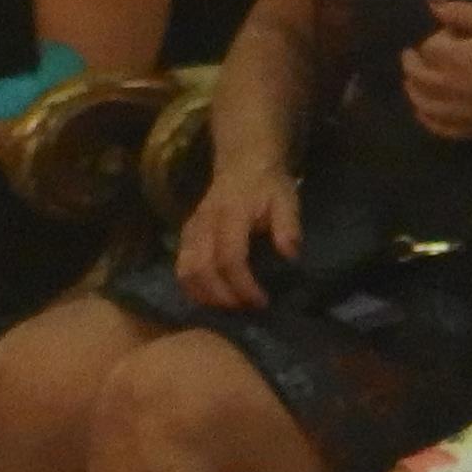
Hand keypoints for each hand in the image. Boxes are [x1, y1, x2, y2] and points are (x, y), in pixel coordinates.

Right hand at [174, 158, 300, 309]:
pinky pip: (181, 267)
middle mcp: (204, 223)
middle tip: (245, 309)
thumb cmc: (267, 184)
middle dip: (221, 296)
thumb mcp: (286, 199)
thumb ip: (288, 226)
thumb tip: (289, 256)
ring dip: (204, 295)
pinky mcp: (186, 235)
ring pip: (185, 270)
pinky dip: (193, 288)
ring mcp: (191, 229)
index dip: (243, 285)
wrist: (243, 161)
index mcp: (230, 214)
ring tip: (228, 307)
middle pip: (200, 269)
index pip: (229, 258)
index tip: (262, 301)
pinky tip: (213, 297)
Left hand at [401, 0, 471, 140]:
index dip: (437, 37)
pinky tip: (426, 109)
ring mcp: (463, 112)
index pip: (429, 48)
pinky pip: (440, 128)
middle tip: (412, 54)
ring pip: (422, 104)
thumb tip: (433, 4)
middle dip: (412, 62)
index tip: (451, 34)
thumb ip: (463, 13)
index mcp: (460, 59)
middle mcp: (455, 88)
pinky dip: (427, 118)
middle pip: (417, 76)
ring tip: (413, 79)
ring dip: (413, 90)